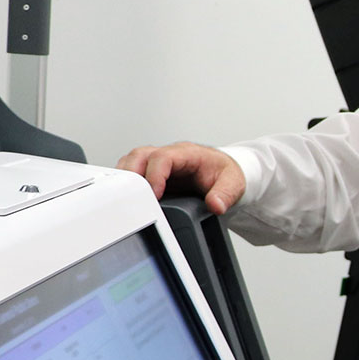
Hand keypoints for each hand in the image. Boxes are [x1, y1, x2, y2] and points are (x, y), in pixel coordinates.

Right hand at [115, 141, 245, 214]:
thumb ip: (225, 195)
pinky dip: (127, 182)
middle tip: (132, 197)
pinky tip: (126, 197)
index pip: (163, 157)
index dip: (154, 174)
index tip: (155, 194)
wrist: (224, 173)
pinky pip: (133, 171)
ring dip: (126, 177)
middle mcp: (170, 155)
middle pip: (140, 155)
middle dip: (132, 174)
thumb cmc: (225, 173)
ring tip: (125, 197)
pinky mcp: (153, 172)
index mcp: (187, 154)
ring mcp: (159, 163)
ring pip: (132, 161)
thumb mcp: (233, 183)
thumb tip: (215, 205)